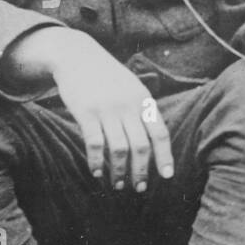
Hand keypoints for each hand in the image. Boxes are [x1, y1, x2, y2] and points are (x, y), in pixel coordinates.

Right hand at [47, 33, 174, 191]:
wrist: (76, 56)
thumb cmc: (107, 78)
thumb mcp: (132, 88)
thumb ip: (144, 111)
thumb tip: (156, 142)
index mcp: (144, 101)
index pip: (160, 133)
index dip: (165, 156)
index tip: (167, 176)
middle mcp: (128, 106)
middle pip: (141, 146)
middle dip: (141, 170)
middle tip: (139, 188)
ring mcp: (107, 109)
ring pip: (119, 148)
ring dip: (119, 171)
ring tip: (118, 184)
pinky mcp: (86, 112)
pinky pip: (94, 143)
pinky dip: (96, 161)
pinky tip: (97, 172)